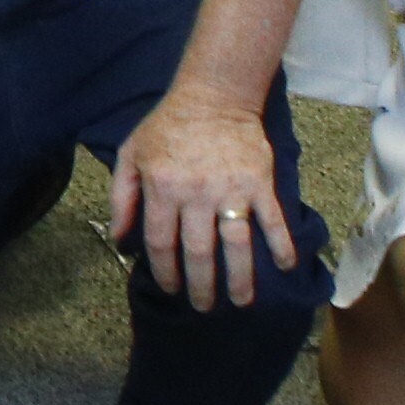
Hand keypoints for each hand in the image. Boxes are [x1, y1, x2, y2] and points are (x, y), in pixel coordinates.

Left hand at [108, 84, 298, 308]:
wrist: (213, 96)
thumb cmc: (167, 127)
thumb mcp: (131, 155)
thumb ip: (121, 197)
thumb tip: (119, 239)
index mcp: (161, 188)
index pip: (160, 242)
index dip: (163, 271)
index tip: (170, 289)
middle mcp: (195, 194)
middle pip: (197, 252)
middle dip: (200, 285)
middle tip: (204, 307)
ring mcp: (231, 190)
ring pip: (235, 244)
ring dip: (240, 278)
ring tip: (241, 302)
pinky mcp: (259, 183)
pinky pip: (273, 220)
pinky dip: (282, 245)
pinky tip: (286, 267)